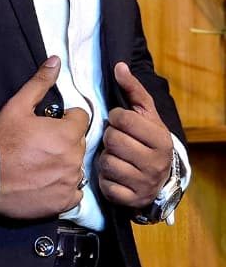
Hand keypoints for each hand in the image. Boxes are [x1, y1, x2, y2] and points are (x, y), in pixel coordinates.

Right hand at [0, 56, 88, 219]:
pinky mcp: (63, 202)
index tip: (49, 125)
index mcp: (67, 133)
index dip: (65, 119)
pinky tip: (46, 183)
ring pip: (77, 167)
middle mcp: (74, 158)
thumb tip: (56, 61)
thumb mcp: (17, 106)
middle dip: (65, 141)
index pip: (81, 119)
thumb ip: (40, 83)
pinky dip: (64, 188)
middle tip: (42, 146)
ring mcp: (70, 181)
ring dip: (65, 164)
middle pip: (80, 143)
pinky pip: (75, 192)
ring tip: (41, 165)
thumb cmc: (1, 140)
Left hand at [97, 62, 172, 208]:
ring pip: (107, 163)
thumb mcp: (145, 113)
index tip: (120, 122)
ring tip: (114, 157)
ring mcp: (144, 183)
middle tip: (116, 141)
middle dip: (109, 138)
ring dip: (105, 159)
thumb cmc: (147, 139)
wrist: (161, 177)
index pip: (123, 119)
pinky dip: (105, 180)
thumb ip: (132, 89)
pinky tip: (113, 175)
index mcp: (160, 139)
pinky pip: (106, 186)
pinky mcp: (131, 200)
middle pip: (112, 140)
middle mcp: (155, 163)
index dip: (115, 118)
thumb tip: (119, 66)